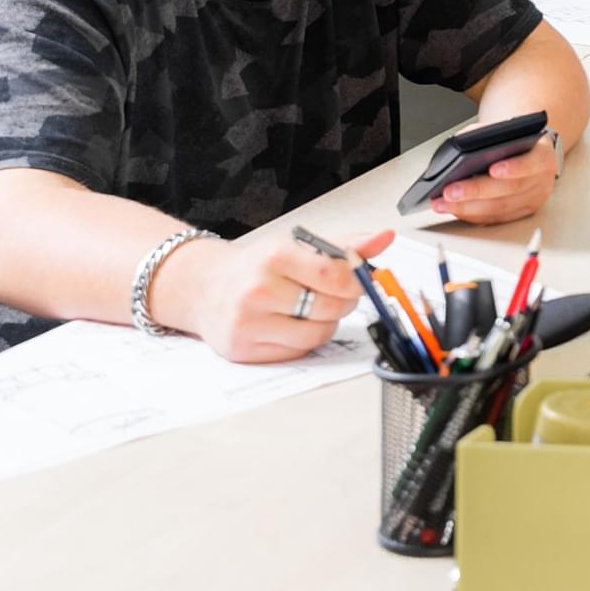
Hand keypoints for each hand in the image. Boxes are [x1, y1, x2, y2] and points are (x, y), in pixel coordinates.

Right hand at [158, 227, 393, 362]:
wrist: (205, 288)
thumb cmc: (257, 266)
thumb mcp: (298, 246)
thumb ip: (346, 245)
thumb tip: (385, 237)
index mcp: (275, 256)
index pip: (335, 274)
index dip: (357, 280)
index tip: (361, 279)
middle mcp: (259, 290)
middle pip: (331, 307)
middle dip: (344, 302)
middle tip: (335, 293)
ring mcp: (249, 323)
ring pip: (317, 335)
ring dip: (325, 324)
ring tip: (310, 309)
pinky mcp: (243, 350)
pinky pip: (297, 353)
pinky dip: (303, 341)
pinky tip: (289, 325)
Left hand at [432, 132, 560, 225]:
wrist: (526, 152)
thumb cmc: (511, 140)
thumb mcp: (502, 129)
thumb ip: (485, 135)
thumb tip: (459, 147)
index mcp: (543, 154)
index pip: (534, 162)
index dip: (515, 167)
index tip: (493, 168)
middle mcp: (542, 179)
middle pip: (511, 190)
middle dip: (477, 191)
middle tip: (450, 191)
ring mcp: (533, 199)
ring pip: (500, 209)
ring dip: (468, 208)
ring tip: (443, 203)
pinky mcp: (521, 213)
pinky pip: (495, 219)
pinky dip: (472, 215)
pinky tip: (454, 209)